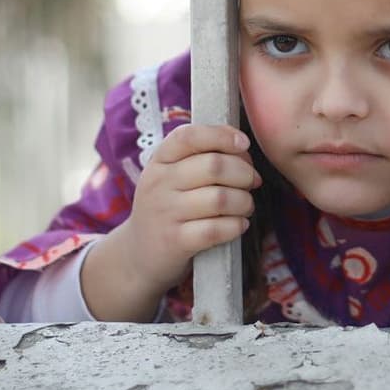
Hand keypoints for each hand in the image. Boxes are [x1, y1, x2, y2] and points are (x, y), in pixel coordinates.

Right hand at [124, 123, 259, 292]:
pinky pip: (216, 229)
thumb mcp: (171, 177)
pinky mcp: (175, 242)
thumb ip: (200, 157)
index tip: (243, 144)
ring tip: (246, 206)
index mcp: (160, 160)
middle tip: (252, 182)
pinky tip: (239, 225)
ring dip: (244, 201)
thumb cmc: (168, 208)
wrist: (137, 255)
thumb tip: (242, 148)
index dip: (221, 135)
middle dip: (244, 172)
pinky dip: (236, 226)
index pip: (189, 136)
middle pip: (214, 166)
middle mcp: (159, 183)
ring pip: (220, 198)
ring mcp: (165, 213)